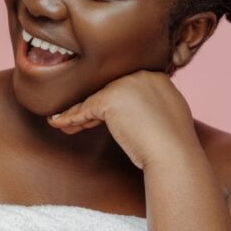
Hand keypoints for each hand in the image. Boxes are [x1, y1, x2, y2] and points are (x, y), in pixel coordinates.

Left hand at [46, 69, 198, 169]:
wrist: (174, 155)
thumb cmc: (173, 146)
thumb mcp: (167, 117)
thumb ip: (152, 107)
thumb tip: (138, 113)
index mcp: (156, 78)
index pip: (126, 89)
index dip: (110, 107)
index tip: (97, 120)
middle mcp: (141, 75)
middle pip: (109, 93)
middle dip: (92, 110)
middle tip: (77, 124)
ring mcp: (125, 85)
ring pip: (95, 101)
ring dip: (77, 115)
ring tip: (63, 124)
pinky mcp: (110, 100)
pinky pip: (85, 110)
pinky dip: (70, 117)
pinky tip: (57, 122)